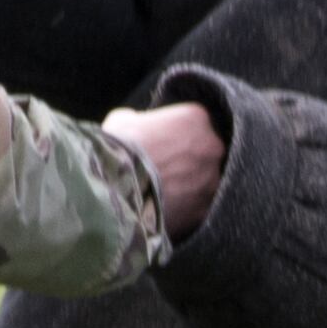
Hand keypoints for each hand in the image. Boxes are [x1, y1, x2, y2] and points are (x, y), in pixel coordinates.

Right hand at [103, 102, 225, 242]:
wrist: (114, 187)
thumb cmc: (117, 147)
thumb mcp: (122, 120)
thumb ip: (141, 120)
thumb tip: (139, 124)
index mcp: (196, 118)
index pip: (194, 123)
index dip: (176, 135)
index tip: (162, 144)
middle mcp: (212, 146)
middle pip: (204, 153)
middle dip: (187, 161)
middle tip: (163, 170)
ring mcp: (212, 180)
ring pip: (204, 182)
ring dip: (187, 187)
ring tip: (161, 193)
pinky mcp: (204, 209)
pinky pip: (197, 207)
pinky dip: (183, 209)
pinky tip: (164, 209)